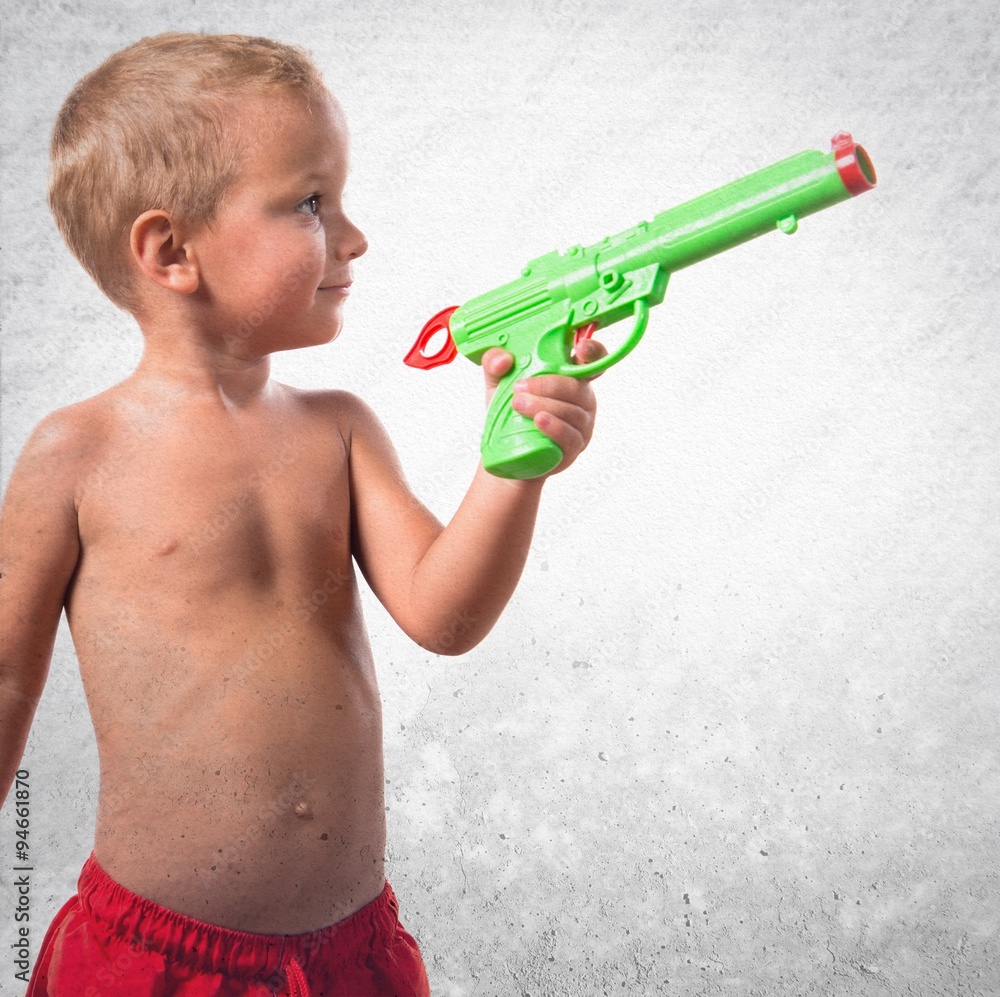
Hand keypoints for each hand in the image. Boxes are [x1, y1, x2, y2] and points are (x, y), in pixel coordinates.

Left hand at [481, 337, 607, 475]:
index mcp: (570, 376)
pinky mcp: (574, 447)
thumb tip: (503, 360)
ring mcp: (581, 425)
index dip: (593, 351)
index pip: (592, 359)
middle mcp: (582, 399)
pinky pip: (570, 436)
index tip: (581, 348)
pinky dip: (554, 428)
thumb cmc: (510, 412)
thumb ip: (494, 364)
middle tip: (518, 388)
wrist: (505, 452)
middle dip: (547, 385)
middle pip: (576, 387)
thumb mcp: (498, 384)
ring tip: (518, 405)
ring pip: (571, 412)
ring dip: (544, 406)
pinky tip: (539, 422)